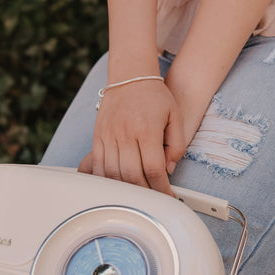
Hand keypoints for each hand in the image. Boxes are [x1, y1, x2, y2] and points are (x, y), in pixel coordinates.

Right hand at [78, 80, 185, 194]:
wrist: (130, 76)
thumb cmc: (155, 95)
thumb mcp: (175, 116)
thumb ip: (177, 144)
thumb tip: (169, 169)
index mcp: (146, 130)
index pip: (153, 168)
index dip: (161, 188)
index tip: (168, 196)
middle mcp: (125, 134)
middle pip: (132, 175)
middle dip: (145, 192)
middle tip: (154, 198)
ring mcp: (109, 136)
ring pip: (112, 173)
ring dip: (125, 189)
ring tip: (137, 194)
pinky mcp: (98, 136)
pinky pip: (98, 164)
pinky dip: (106, 179)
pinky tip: (116, 185)